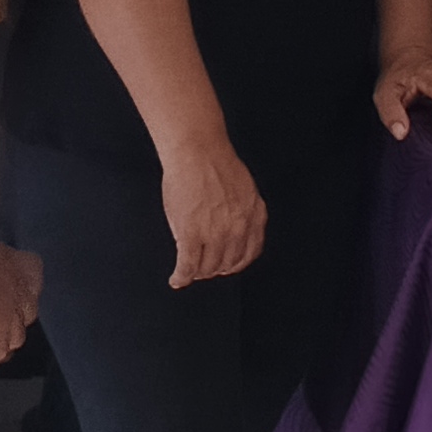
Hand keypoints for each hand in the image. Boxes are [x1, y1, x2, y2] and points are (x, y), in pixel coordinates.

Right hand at [160, 147, 266, 288]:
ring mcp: (215, 234)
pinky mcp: (191, 235)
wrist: (197, 152)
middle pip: (227, 263)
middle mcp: (238, 229)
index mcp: (254, 216)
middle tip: (204, 268)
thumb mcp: (244, 190)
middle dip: (215, 268)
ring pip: (207, 267)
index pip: (250, 252)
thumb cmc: (216, 163)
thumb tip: (234, 227)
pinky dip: (181, 277)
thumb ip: (243, 212)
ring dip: (198, 273)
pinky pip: (187, 266)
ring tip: (189, 271)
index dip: (236, 262)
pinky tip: (177, 279)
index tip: (228, 265)